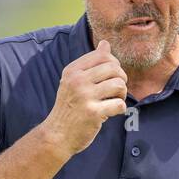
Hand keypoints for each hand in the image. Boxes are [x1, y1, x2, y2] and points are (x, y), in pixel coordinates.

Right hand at [41, 39, 127, 157]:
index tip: (111, 77)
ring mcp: (85, 97)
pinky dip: (120, 108)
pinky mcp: (93, 113)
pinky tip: (112, 112)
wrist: (56, 135)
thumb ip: (90, 63)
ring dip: (122, 94)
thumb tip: (105, 43)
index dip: (114, 64)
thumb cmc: (68, 108)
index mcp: (72, 70)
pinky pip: (119, 104)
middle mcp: (77, 80)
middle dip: (121, 78)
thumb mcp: (73, 81)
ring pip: (119, 85)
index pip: (103, 55)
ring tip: (114, 100)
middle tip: (116, 90)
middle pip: (114, 68)